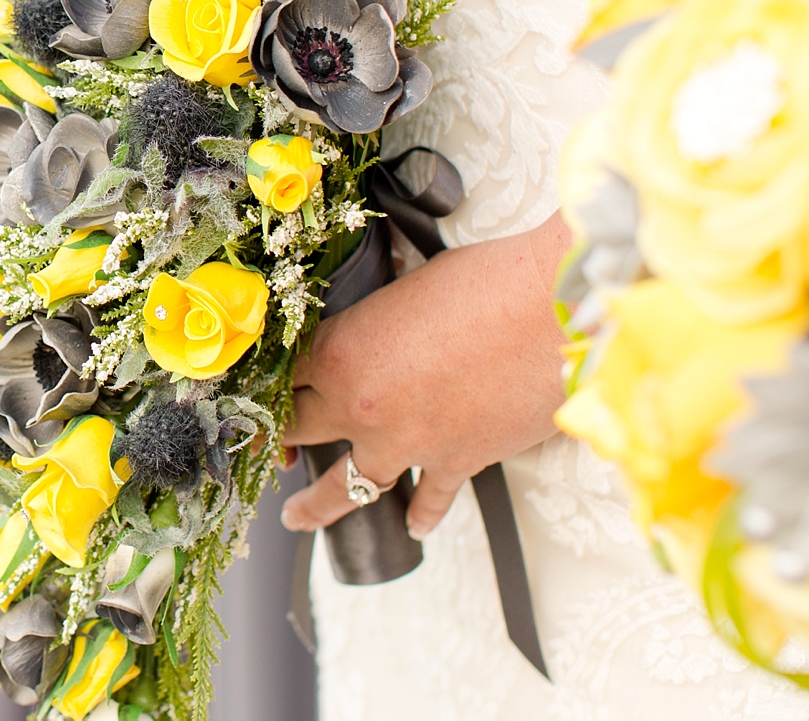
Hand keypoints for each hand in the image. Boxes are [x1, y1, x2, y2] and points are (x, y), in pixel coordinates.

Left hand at [280, 210, 571, 538]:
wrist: (555, 315)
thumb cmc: (484, 282)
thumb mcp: (400, 291)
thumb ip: (370, 325)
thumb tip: (366, 337)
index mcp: (338, 353)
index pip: (282, 374)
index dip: (267, 381)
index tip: (253, 392)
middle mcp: (360, 406)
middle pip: (297, 429)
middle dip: (276, 439)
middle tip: (264, 450)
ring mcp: (407, 443)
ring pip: (344, 486)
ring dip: (316, 505)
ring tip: (294, 516)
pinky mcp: (456, 463)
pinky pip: (428, 498)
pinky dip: (420, 513)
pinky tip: (411, 526)